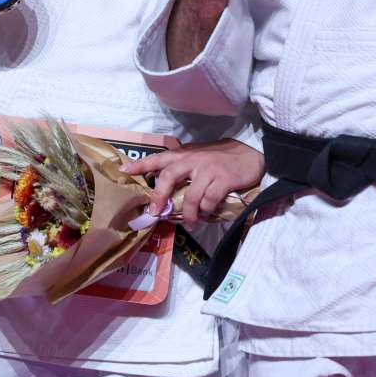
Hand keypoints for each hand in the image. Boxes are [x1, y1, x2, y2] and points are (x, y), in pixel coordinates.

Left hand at [121, 138, 264, 226]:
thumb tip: (164, 186)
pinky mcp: (224, 179)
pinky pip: (210, 200)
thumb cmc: (221, 157)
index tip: (124, 171)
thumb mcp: (199, 156)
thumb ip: (183, 168)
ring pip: (191, 195)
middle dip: (159, 196)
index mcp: (184, 154)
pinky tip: (206, 216)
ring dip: (190, 213)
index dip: (141, 165)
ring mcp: (208, 169)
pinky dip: (206, 211)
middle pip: (169, 176)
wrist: (251, 153)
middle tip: (156, 212)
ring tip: (191, 223)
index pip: (158, 158)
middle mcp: (193, 160)